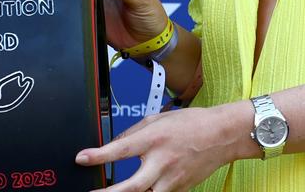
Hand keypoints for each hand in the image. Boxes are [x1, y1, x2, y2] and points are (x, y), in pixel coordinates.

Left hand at [75, 102, 252, 191]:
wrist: (222, 135)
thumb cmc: (191, 124)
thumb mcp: (157, 118)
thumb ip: (132, 132)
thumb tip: (112, 144)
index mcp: (154, 139)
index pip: (120, 150)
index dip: (98, 156)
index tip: (82, 159)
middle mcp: (162, 162)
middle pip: (131, 187)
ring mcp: (171, 179)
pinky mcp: (179, 189)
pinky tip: (141, 189)